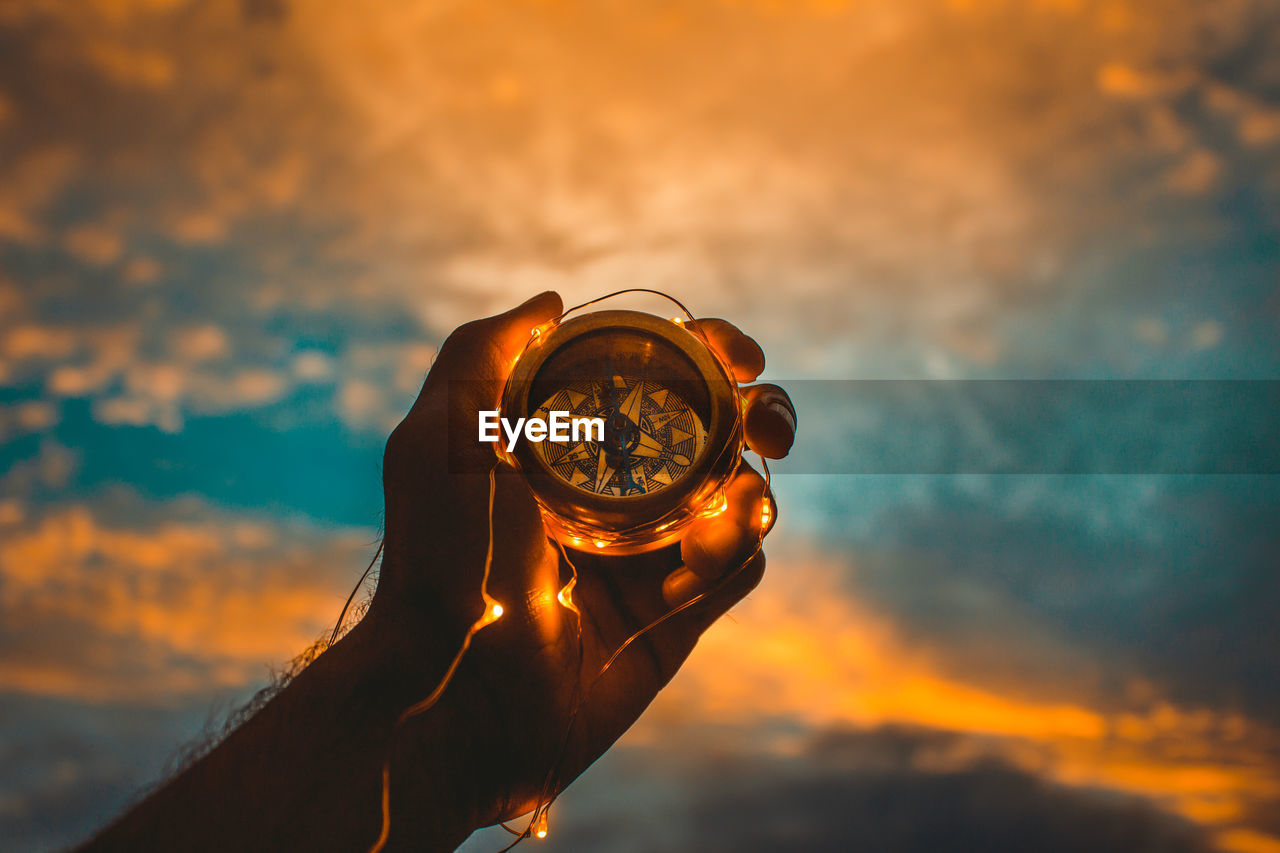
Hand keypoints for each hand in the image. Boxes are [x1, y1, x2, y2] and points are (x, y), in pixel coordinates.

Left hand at [369, 292, 795, 843]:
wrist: (461, 692)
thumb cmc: (444, 562)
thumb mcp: (438, 440)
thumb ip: (481, 354)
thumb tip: (552, 302)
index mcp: (572, 444)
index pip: (657, 377)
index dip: (706, 353)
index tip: (734, 354)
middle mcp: (619, 490)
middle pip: (720, 429)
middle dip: (761, 412)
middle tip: (766, 423)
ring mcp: (653, 552)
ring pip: (744, 494)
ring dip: (748, 490)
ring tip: (715, 515)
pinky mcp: (680, 614)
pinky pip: (742, 566)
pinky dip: (734, 555)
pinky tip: (687, 577)